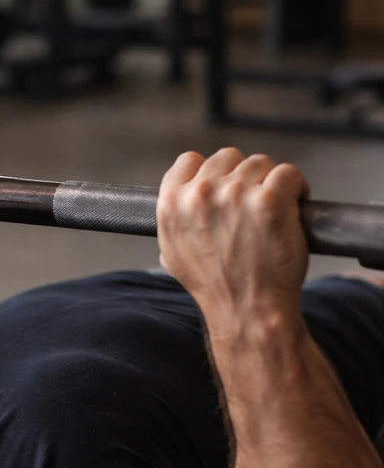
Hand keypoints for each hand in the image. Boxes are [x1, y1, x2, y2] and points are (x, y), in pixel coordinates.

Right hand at [157, 148, 309, 333]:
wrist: (246, 310)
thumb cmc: (215, 286)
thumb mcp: (172, 254)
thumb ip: (174, 220)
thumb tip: (180, 201)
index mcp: (171, 204)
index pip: (189, 160)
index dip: (210, 172)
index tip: (224, 187)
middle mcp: (200, 194)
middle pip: (229, 157)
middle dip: (243, 177)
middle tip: (252, 206)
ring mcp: (236, 194)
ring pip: (261, 163)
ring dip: (271, 183)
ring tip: (271, 213)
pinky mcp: (270, 200)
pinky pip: (289, 174)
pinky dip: (296, 189)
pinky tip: (291, 210)